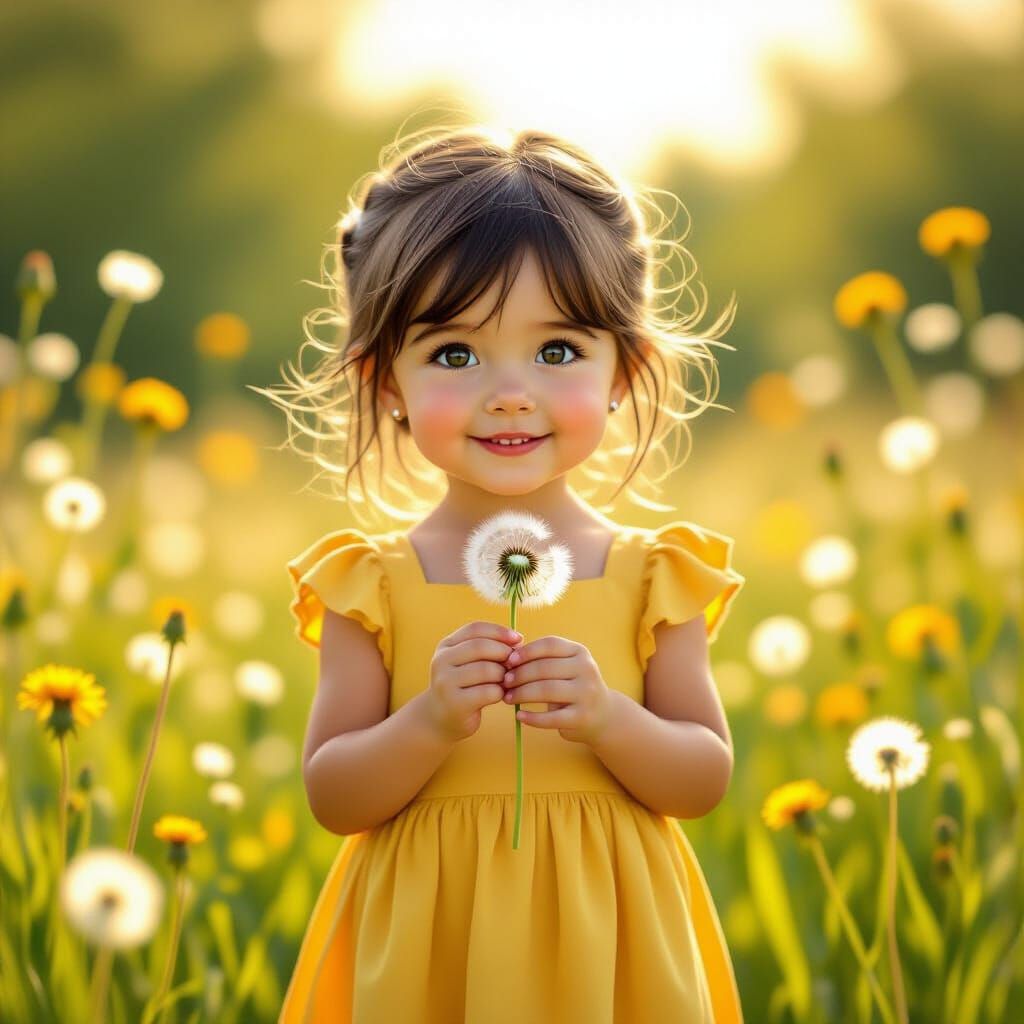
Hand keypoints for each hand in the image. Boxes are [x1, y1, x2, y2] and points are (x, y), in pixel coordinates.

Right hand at [423, 620, 523, 742]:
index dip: (499, 631)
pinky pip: (488, 692)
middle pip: (481, 647)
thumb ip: (488, 648)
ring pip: (486, 670)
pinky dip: (499, 692)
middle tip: (514, 664)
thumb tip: (518, 640)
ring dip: (503, 675)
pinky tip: (498, 696)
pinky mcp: (456, 703)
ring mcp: (446, 682)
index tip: (518, 639)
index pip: (475, 628)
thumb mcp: (469, 662)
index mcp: (446, 646)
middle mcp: (441, 661)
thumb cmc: (464, 686)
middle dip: (503, 653)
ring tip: (505, 681)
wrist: (440, 718)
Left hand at [500, 635, 612, 744]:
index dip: (527, 651)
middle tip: (504, 681)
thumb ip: (543, 660)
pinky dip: (532, 717)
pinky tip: (519, 716)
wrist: (603, 714)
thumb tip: (508, 659)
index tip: (509, 660)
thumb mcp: (566, 666)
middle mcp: (586, 670)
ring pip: (546, 690)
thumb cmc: (574, 686)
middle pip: (545, 668)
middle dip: (520, 675)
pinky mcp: (582, 717)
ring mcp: (586, 694)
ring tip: (507, 698)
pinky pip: (551, 717)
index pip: (549, 645)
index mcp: (580, 652)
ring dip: (522, 694)